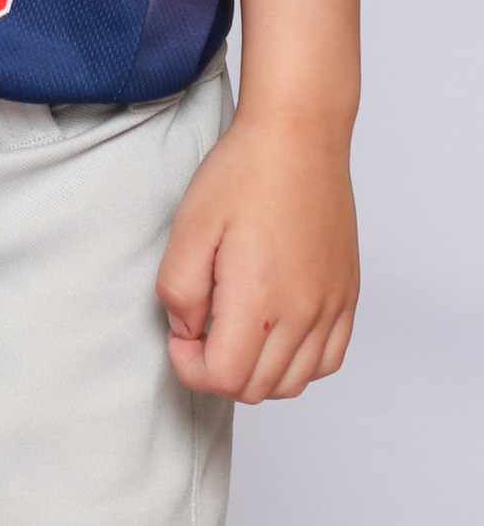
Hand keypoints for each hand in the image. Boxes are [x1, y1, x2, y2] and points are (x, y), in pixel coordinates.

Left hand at [157, 107, 357, 400]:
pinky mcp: (347, 296)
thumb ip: (178, 289)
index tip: (180, 331)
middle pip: (257, 388)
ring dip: (256, 371)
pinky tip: (274, 329)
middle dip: (217, 369)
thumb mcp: (189, 226)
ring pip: (293, 382)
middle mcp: (304, 312)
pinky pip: (327, 360)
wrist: (298, 137)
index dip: (189, 366)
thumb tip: (187, 331)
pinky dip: (297, 362)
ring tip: (234, 326)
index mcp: (261, 298)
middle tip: (201, 324)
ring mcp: (331, 307)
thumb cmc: (243, 173)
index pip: (224, 380)